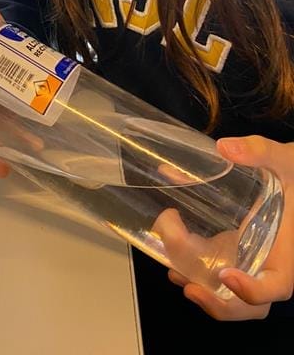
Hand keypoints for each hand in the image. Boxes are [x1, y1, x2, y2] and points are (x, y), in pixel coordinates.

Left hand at [167, 135, 293, 319]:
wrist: (291, 176)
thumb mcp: (283, 159)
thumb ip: (258, 151)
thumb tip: (225, 147)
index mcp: (286, 251)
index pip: (278, 286)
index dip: (253, 290)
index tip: (226, 274)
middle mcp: (268, 263)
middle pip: (250, 306)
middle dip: (219, 303)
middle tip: (190, 286)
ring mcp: (249, 261)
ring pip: (230, 297)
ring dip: (201, 291)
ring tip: (174, 270)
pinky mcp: (232, 252)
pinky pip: (214, 273)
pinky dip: (194, 270)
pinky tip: (172, 253)